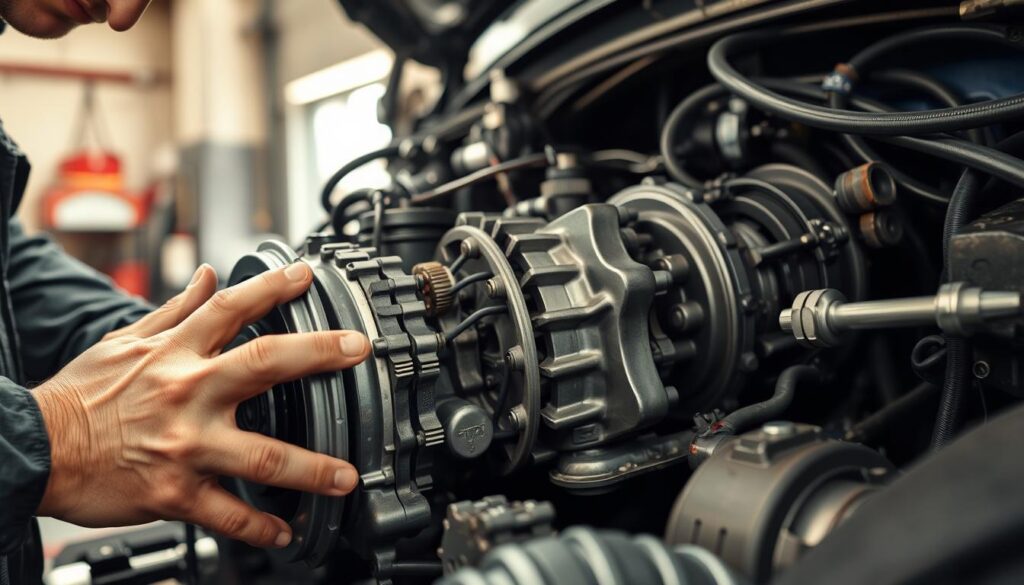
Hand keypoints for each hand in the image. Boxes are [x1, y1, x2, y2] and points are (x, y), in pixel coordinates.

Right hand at [32, 262, 369, 547]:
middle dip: (319, 353)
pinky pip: (229, 515)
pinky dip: (261, 527)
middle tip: (360, 350)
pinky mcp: (175, 492)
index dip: (272, 286)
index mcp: (174, 353)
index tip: (308, 275)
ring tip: (346, 477)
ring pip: (263, 456)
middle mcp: (188, 393)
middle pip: (265, 364)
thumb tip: (210, 277)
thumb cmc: (80, 396)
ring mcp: (186, 446)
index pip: (231, 307)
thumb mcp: (125, 341)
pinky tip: (287, 531)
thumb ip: (177, 311)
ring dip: (313, 468)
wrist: (34, 449)